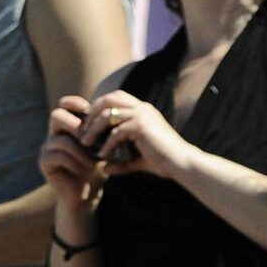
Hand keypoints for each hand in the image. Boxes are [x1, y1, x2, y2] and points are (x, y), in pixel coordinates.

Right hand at [40, 92, 102, 220]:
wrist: (86, 194)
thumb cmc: (96, 170)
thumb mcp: (102, 148)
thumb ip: (103, 132)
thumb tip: (115, 114)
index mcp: (67, 127)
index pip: (64, 104)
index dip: (76, 103)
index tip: (91, 112)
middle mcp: (54, 134)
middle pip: (56, 115)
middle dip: (76, 126)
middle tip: (91, 140)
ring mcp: (47, 148)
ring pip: (59, 139)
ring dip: (80, 151)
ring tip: (93, 162)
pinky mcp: (45, 163)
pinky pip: (57, 156)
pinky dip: (74, 163)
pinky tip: (84, 170)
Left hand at [76, 89, 192, 184]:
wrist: (183, 164)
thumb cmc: (166, 162)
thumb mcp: (139, 161)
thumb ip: (122, 162)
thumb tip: (105, 169)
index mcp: (143, 109)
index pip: (116, 97)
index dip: (100, 107)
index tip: (89, 123)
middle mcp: (142, 108)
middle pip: (108, 98)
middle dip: (92, 112)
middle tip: (83, 130)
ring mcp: (142, 115)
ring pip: (107, 114)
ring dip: (94, 128)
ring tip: (86, 142)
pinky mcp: (141, 126)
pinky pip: (116, 132)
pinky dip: (106, 144)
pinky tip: (102, 155)